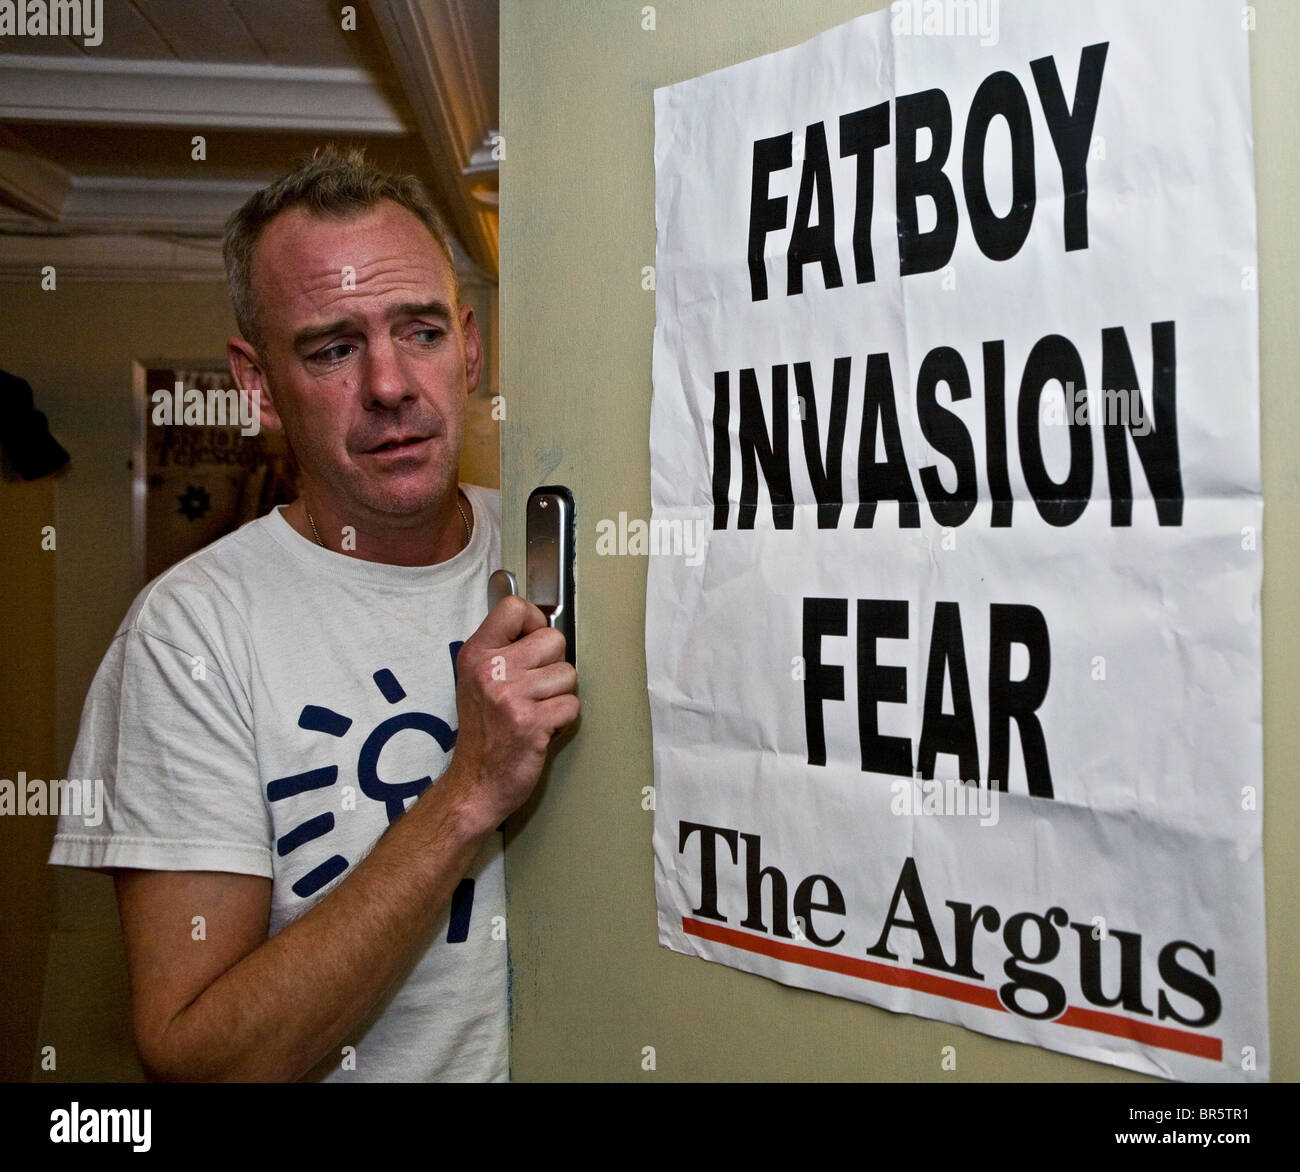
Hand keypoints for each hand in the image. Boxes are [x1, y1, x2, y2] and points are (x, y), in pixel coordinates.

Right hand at [444, 594, 578, 831]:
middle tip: (534, 690)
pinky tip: (541, 729)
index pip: (514, 608)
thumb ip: (502, 649)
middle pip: (554, 640)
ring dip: (558, 697)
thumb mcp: (476, 679)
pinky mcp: (532, 723)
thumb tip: (540, 623)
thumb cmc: (483, 731)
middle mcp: (491, 671)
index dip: (534, 623)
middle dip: (553, 666)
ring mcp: (511, 697)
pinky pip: (572, 705)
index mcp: (476, 654)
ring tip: (535, 711)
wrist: (475, 783)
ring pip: (568, 675)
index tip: (532, 644)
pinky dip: (562, 720)